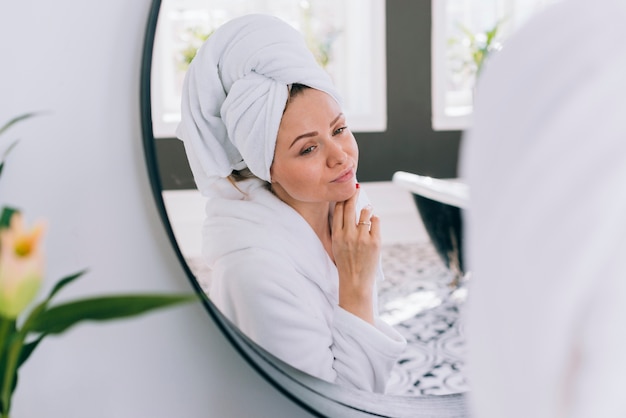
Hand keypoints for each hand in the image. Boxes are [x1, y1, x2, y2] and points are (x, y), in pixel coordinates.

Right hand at [331, 187, 380, 323]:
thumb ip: (340, 229)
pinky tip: (373, 223)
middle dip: (353, 194)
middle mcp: (348, 234)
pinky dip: (375, 220)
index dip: (342, 198)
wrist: (355, 283)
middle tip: (356, 188)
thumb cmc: (346, 264)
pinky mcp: (374, 241)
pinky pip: (376, 221)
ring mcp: (362, 237)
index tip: (345, 191)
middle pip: (350, 206)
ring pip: (365, 211)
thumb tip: (348, 210)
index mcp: (336, 235)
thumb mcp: (336, 246)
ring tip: (367, 210)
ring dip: (367, 209)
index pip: (338, 209)